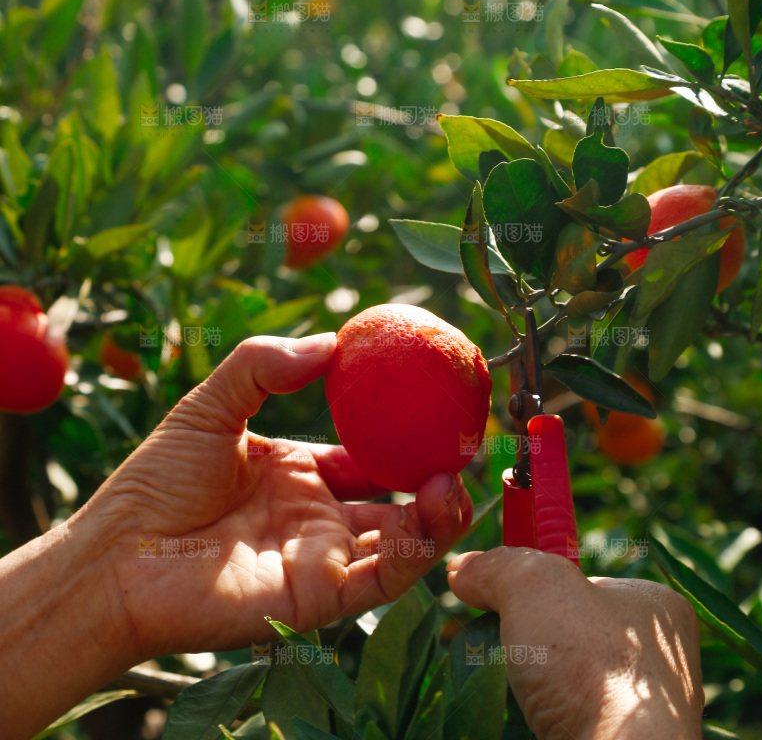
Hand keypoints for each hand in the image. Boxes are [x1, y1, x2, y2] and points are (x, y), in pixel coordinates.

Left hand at [87, 333, 472, 658]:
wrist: (117, 556)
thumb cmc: (157, 480)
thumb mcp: (212, 406)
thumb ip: (263, 366)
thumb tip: (330, 340)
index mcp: (301, 473)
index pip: (369, 457)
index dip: (406, 439)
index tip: (439, 410)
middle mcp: (320, 517)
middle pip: (398, 501)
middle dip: (437, 481)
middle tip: (467, 449)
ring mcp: (323, 558)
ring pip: (401, 542)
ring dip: (439, 517)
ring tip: (457, 482)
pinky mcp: (319, 597)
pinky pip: (382, 577)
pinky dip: (416, 551)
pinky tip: (432, 515)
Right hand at [447, 547, 702, 739]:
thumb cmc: (590, 662)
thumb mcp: (533, 583)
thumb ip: (496, 565)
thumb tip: (462, 569)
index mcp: (655, 605)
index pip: (585, 579)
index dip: (542, 584)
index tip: (507, 596)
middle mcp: (657, 656)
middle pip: (569, 628)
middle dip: (529, 634)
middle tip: (503, 641)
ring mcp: (639, 708)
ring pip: (564, 678)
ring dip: (529, 678)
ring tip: (509, 683)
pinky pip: (566, 715)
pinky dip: (537, 713)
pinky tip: (523, 714)